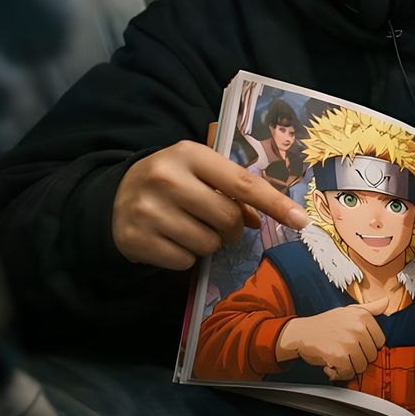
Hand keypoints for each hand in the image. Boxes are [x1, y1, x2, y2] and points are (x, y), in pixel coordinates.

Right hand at [112, 141, 308, 269]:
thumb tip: (259, 219)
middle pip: (228, 219)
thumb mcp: (199, 171)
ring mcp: (148, 210)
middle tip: (221, 224)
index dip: (275, 203)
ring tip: (190, 228)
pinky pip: (185, 261)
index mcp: (189, 154)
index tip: (301, 221)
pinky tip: (171, 240)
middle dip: (233, 228)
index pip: (243, 183)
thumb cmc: (171, 180)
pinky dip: (186, 256)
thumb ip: (232, 187)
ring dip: (208, 243)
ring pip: (208, 244)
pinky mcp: (135, 240)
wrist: (113, 196)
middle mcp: (167, 179)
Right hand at [276, 295, 387, 380]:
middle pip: (371, 355)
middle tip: (346, 353)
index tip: (358, 345)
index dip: (369, 346)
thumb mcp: (348, 310)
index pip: (380, 341)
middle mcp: (358, 328)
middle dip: (359, 357)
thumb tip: (386, 301)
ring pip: (362, 366)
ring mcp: (349, 342)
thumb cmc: (326, 323)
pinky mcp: (338, 356)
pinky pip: (349, 372)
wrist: (302, 332)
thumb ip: (370, 308)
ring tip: (340, 359)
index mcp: (363, 316)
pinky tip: (332, 366)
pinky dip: (340, 374)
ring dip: (350, 367)